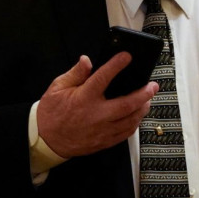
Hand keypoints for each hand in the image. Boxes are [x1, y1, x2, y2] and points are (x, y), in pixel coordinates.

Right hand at [37, 53, 158, 158]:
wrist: (46, 139)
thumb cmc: (52, 112)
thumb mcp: (57, 87)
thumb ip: (75, 73)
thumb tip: (87, 60)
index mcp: (84, 98)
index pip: (104, 77)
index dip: (117, 65)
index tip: (127, 56)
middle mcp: (96, 114)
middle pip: (127, 104)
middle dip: (143, 93)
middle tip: (152, 85)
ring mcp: (101, 130)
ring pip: (130, 120)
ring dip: (142, 109)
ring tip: (148, 99)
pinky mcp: (103, 141)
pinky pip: (125, 134)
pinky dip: (134, 124)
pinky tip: (137, 116)